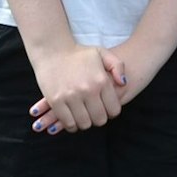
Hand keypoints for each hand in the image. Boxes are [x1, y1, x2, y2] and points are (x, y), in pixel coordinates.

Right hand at [29, 37, 168, 127]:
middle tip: (95, 114)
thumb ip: (118, 67)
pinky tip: (72, 118)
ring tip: (84, 116)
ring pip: (84, 123)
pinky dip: (71, 125)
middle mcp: (88, 90)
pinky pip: (67, 122)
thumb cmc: (79, 53)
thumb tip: (123, 83)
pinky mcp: (56, 101)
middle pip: (100, 119)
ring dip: (85, 123)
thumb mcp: (103, 53)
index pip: (114, 109)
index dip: (112, 112)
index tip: (107, 109)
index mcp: (101, 81)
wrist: (52, 51)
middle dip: (100, 119)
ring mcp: (71, 97)